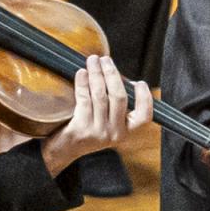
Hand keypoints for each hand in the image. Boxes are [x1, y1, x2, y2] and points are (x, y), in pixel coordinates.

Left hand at [42, 50, 147, 176]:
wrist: (64, 150)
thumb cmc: (87, 130)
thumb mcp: (107, 122)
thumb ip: (116, 104)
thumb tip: (119, 77)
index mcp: (126, 132)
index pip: (144, 116)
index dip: (145, 97)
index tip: (139, 82)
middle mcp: (115, 134)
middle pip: (119, 97)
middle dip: (112, 74)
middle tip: (105, 60)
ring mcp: (98, 132)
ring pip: (101, 96)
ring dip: (96, 74)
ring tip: (92, 61)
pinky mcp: (81, 129)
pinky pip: (84, 99)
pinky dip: (83, 83)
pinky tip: (81, 73)